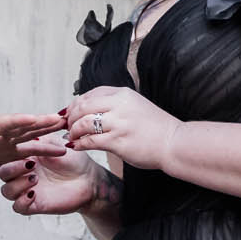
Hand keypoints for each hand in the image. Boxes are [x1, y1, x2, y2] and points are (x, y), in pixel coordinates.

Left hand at [0, 108, 73, 170]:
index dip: (17, 121)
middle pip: (20, 126)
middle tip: (58, 118)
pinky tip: (58, 150)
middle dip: (39, 122)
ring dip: (45, 132)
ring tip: (64, 129)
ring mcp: (2, 143)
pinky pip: (27, 150)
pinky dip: (42, 149)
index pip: (0, 124)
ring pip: (27, 135)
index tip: (33, 118)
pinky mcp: (6, 154)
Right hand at [0, 136, 102, 215]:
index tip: (27, 153)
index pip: (7, 157)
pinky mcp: (34, 205)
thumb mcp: (55, 144)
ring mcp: (27, 190)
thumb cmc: (74, 160)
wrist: (89, 179)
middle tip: (31, 165)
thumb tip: (25, 128)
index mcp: (25, 158)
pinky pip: (18, 207)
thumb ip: (39, 139)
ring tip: (35, 178)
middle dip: (12, 169)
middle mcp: (23, 174)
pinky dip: (22, 201)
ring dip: (17, 185)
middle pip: (3, 174)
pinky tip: (33, 193)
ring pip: (7, 191)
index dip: (12, 155)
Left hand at [63, 86, 179, 171]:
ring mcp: (118, 123)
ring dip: (73, 130)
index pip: (91, 93)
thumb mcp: (135, 105)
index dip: (76, 103)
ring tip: (71, 136)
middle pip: (83, 106)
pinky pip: (90, 141)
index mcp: (123, 94)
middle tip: (66, 125)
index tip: (70, 112)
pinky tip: (77, 146)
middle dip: (71, 116)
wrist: (173, 142)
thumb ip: (115, 104)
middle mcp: (119, 105)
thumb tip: (89, 108)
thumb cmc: (156, 127)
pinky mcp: (118, 141)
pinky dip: (79, 143)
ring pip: (83, 123)